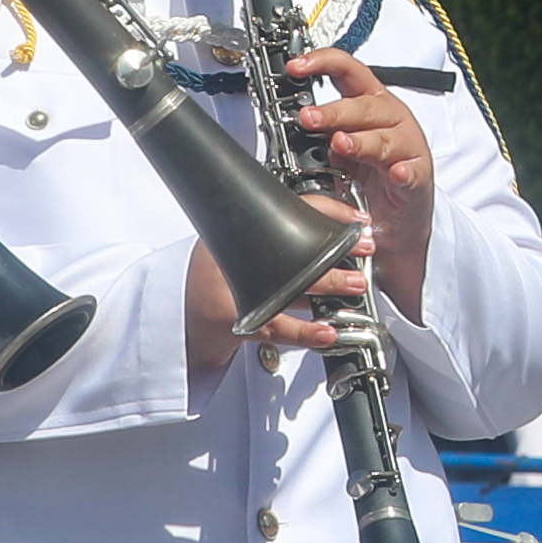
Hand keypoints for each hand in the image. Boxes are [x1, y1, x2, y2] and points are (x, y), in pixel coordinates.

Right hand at [183, 197, 369, 374]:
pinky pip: (277, 328)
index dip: (328, 211)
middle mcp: (230, 256)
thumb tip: (332, 227)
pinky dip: (306, 333)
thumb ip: (272, 239)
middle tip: (362, 250)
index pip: (288, 209)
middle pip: (292, 251)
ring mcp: (230, 290)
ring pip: (290, 288)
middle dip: (334, 252)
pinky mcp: (234, 322)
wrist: (179, 319)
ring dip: (328, 289)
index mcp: (234, 230)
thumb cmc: (215, 282)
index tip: (356, 219)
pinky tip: (326, 333)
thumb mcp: (234, 249)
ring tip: (353, 286)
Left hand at [286, 47, 436, 307]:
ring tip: (341, 144)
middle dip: (334, 112)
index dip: (323, 63)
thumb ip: (321, 134)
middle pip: (365, 106)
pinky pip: (411, 172)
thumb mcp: (339, 150)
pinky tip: (394, 173)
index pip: (349, 72)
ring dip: (361, 141)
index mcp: (370, 104)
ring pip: (385, 138)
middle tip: (308, 118)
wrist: (396, 219)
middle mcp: (391, 118)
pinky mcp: (418, 176)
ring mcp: (407, 146)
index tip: (296, 67)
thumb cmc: (370, 176)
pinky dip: (402, 171)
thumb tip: (288, 124)